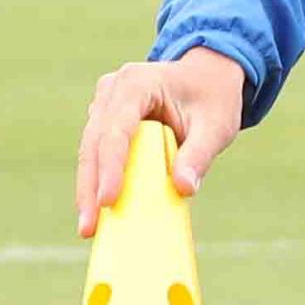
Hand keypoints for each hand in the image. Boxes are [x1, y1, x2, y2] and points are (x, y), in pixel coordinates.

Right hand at [76, 49, 246, 234]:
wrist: (207, 77)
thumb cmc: (213, 99)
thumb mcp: (216, 127)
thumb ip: (198, 156)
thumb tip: (184, 189)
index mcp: (137, 83)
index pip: (117, 129)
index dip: (111, 167)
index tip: (107, 201)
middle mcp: (113, 90)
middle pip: (94, 142)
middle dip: (90, 186)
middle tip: (89, 227)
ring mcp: (105, 104)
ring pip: (90, 149)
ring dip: (88, 188)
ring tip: (89, 226)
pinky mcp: (106, 120)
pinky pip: (97, 152)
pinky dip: (97, 180)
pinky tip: (98, 211)